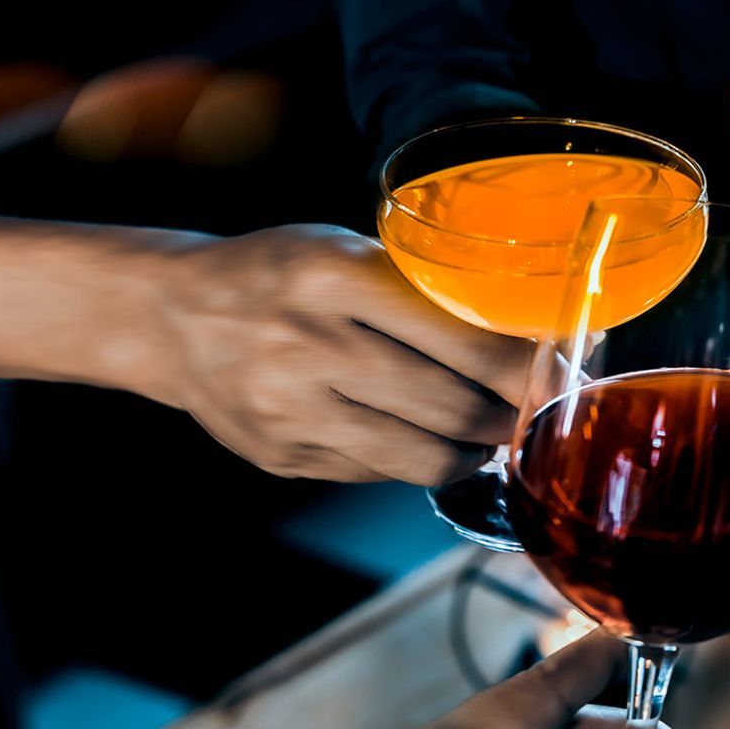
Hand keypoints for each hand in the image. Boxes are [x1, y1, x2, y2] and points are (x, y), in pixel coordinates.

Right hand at [151, 224, 534, 483]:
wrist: (173, 317)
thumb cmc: (281, 277)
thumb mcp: (347, 254)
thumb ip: (421, 294)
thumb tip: (524, 346)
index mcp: (334, 278)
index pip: (464, 342)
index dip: (525, 371)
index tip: (556, 378)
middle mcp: (307, 345)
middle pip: (452, 409)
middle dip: (509, 420)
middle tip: (532, 414)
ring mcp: (290, 410)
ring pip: (422, 458)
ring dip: (472, 454)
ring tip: (487, 436)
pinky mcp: (283, 456)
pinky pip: (379, 474)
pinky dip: (415, 462)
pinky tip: (423, 440)